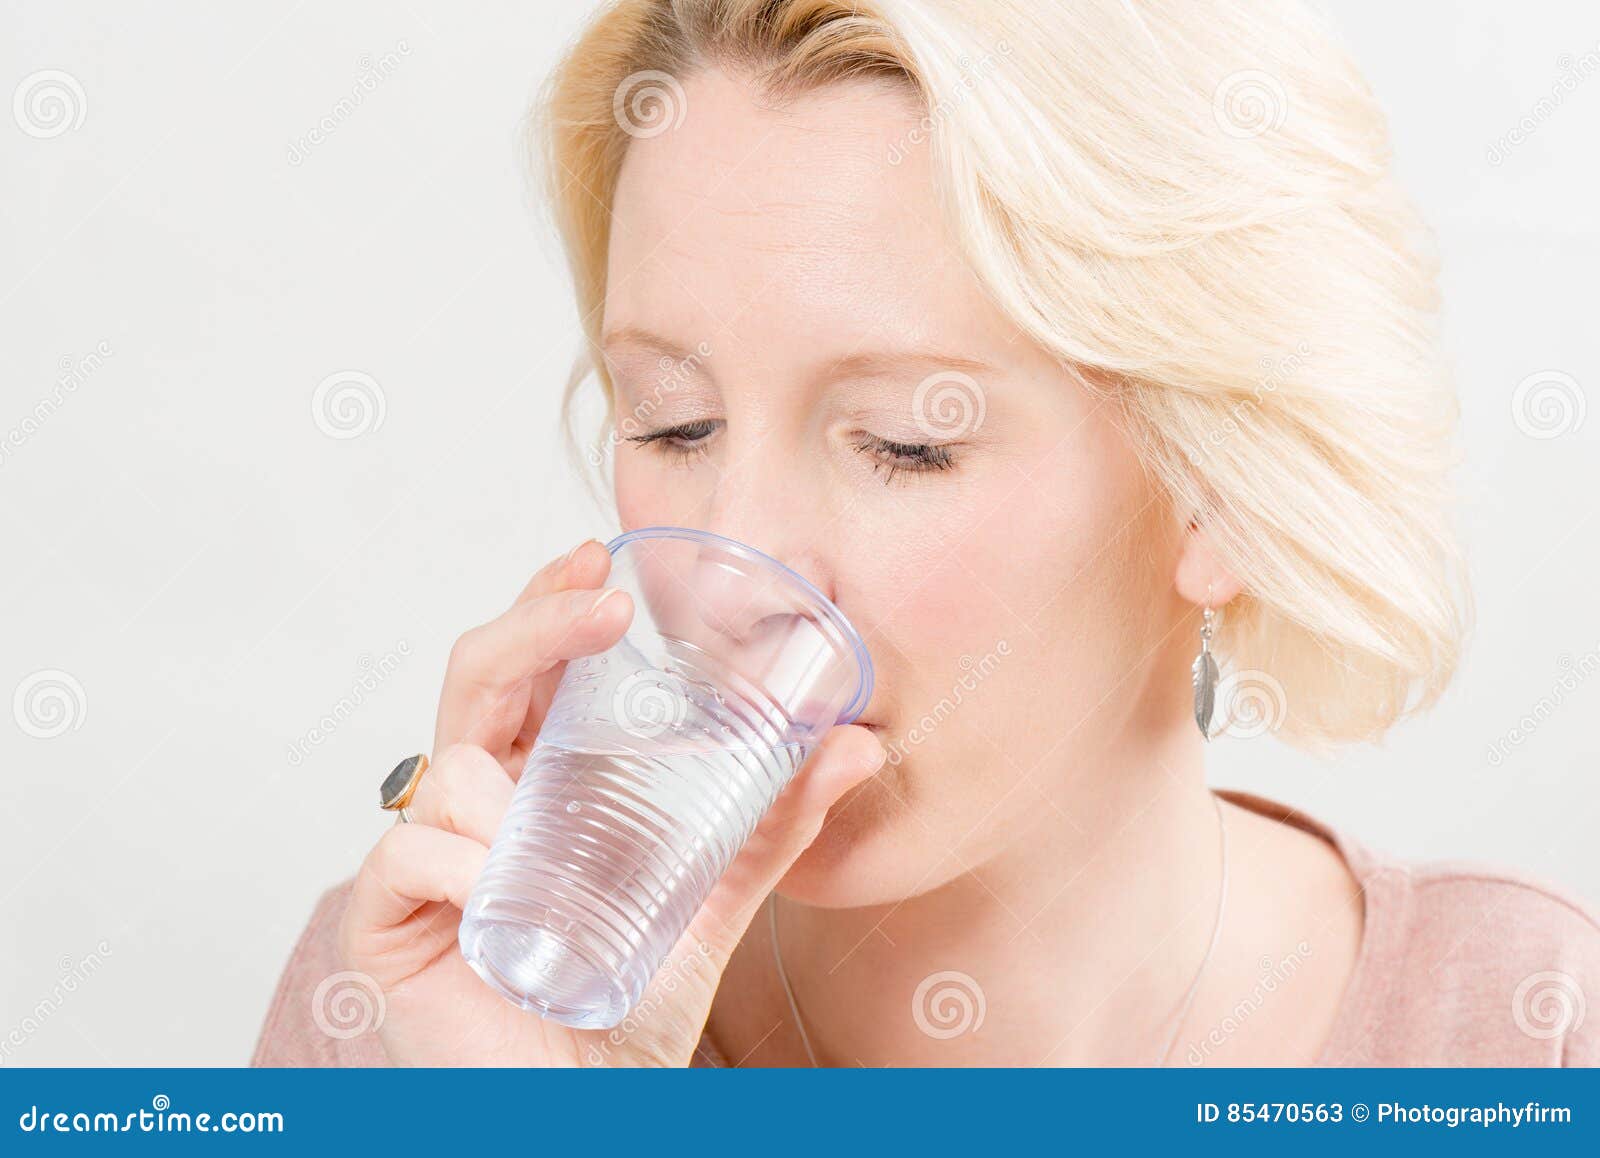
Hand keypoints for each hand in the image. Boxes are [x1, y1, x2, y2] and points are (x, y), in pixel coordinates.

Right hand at [338, 539, 884, 1065]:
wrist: (586, 1107)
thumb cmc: (627, 999)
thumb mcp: (712, 897)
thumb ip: (771, 824)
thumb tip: (855, 746)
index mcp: (535, 783)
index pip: (529, 669)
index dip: (549, 604)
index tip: (596, 556)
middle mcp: (475, 805)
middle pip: (477, 677)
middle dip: (532, 623)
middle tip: (601, 604)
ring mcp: (426, 856)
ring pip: (444, 766)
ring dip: (501, 784)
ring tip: (544, 837)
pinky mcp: (387, 920)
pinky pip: (408, 853)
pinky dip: (457, 861)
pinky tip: (491, 885)